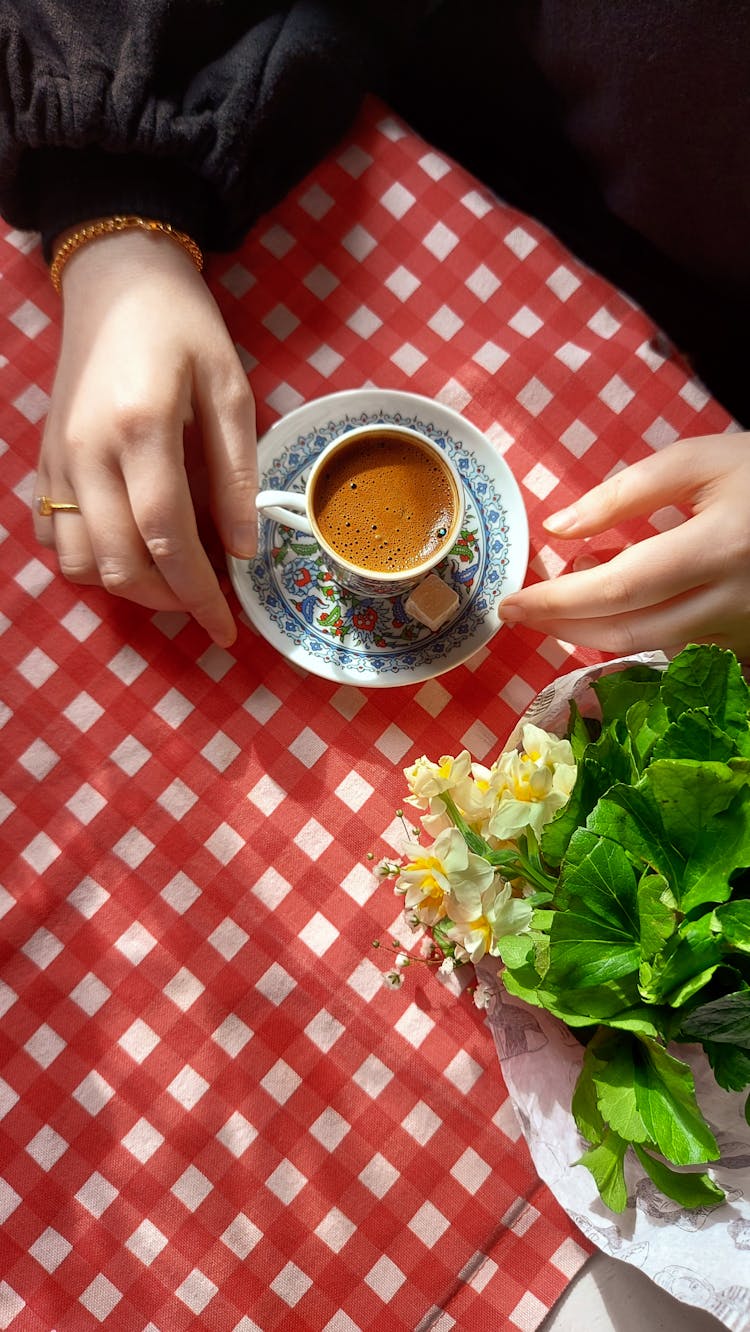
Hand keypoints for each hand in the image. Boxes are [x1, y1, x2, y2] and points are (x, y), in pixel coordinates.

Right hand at [34, 228, 256, 645]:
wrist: (114, 280)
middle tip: (204, 601)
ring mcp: (57, 460)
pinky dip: (87, 560)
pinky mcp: (43, 460)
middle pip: (118, 562)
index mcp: (140, 430)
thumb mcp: (229, 387)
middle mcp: (88, 453)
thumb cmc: (182, 327)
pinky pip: (53, 535)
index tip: (227, 625)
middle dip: (166, 599)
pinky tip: (125, 547)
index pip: (168, 537)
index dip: (199, 591)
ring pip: (78, 561)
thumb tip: (242, 549)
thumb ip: (236, 472)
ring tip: (168, 577)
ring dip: (125, 585)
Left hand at [498, 432, 749, 657]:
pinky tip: (614, 611)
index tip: (510, 602)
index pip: (620, 587)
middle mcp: (732, 601)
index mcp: (718, 547)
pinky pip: (679, 652)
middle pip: (628, 632)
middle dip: (564, 625)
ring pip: (651, 650)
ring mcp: (743, 631)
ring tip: (560, 604)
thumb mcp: (700, 462)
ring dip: (594, 634)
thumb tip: (559, 527)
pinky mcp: (748, 645)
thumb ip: (626, 493)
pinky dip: (635, 636)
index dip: (558, 600)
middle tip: (519, 612)